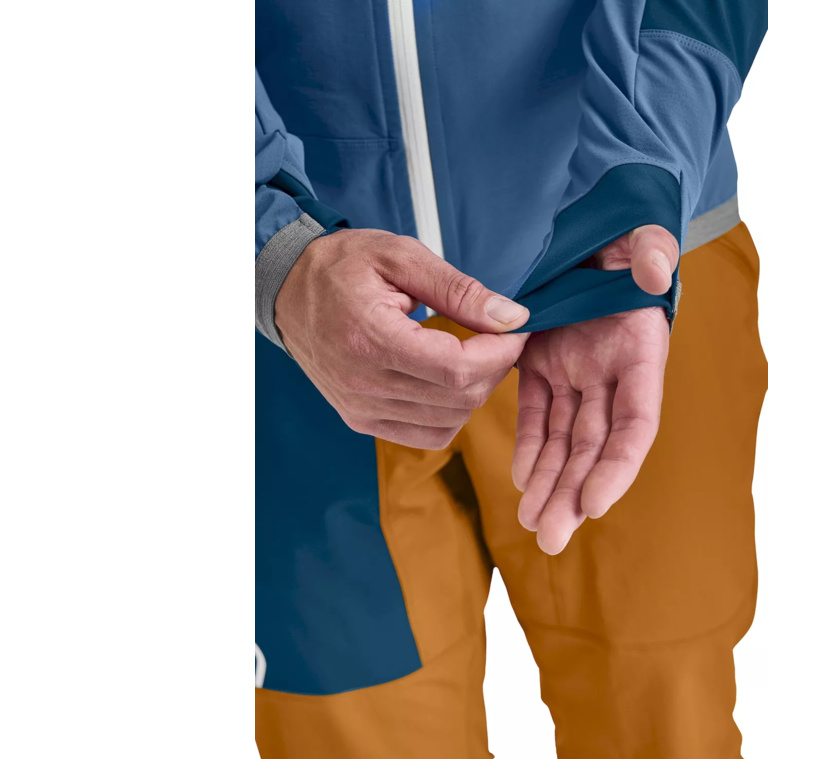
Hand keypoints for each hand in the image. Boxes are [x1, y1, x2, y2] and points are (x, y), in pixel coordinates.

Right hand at [275, 228, 529, 449]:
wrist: (286, 288)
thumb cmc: (341, 266)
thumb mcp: (401, 257)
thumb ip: (458, 290)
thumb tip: (511, 317)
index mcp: (371, 339)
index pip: (456, 369)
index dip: (500, 354)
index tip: (516, 329)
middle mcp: (363, 384)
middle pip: (459, 400)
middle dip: (495, 368)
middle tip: (500, 336)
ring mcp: (360, 408)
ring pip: (449, 422)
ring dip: (475, 391)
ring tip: (474, 354)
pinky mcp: (361, 420)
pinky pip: (426, 435)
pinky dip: (450, 413)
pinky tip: (448, 381)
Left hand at [512, 225, 678, 553]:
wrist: (585, 231)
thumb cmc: (619, 234)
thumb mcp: (639, 235)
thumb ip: (652, 251)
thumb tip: (655, 273)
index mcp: (639, 352)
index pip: (636, 424)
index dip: (618, 466)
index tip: (594, 503)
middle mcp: (611, 374)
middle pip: (596, 447)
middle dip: (576, 494)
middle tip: (551, 537)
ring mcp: (577, 374)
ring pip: (565, 441)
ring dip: (551, 484)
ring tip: (533, 523)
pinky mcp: (543, 366)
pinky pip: (536, 415)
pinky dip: (529, 447)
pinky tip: (520, 480)